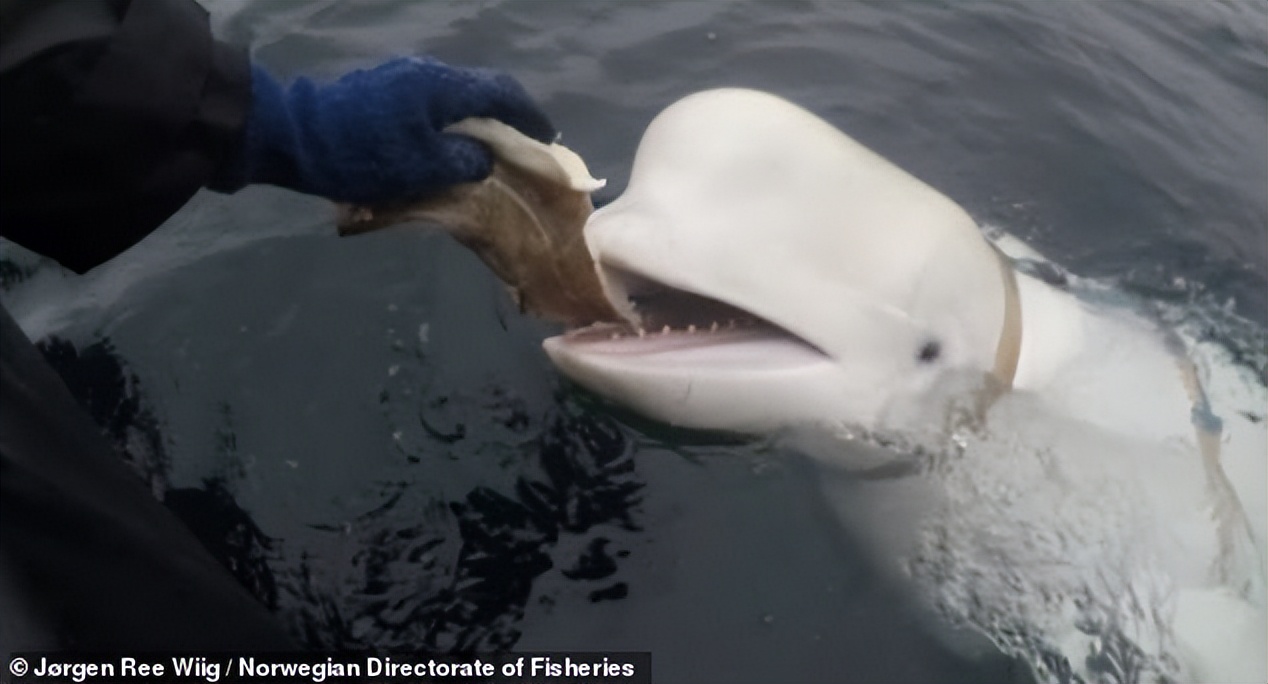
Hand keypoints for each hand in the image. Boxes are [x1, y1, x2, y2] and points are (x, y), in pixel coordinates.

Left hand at [213, 57, 556, 203]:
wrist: (294, 137)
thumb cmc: (362, 155)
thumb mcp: (422, 169)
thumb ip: (464, 162)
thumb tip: (483, 159)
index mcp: (443, 87)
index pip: (503, 94)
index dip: (530, 117)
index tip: (547, 140)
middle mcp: (427, 74)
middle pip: (481, 91)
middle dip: (506, 119)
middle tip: (521, 148)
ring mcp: (403, 78)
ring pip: (455, 98)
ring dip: (476, 123)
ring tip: (487, 152)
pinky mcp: (384, 90)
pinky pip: (432, 103)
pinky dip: (451, 123)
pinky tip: (447, 146)